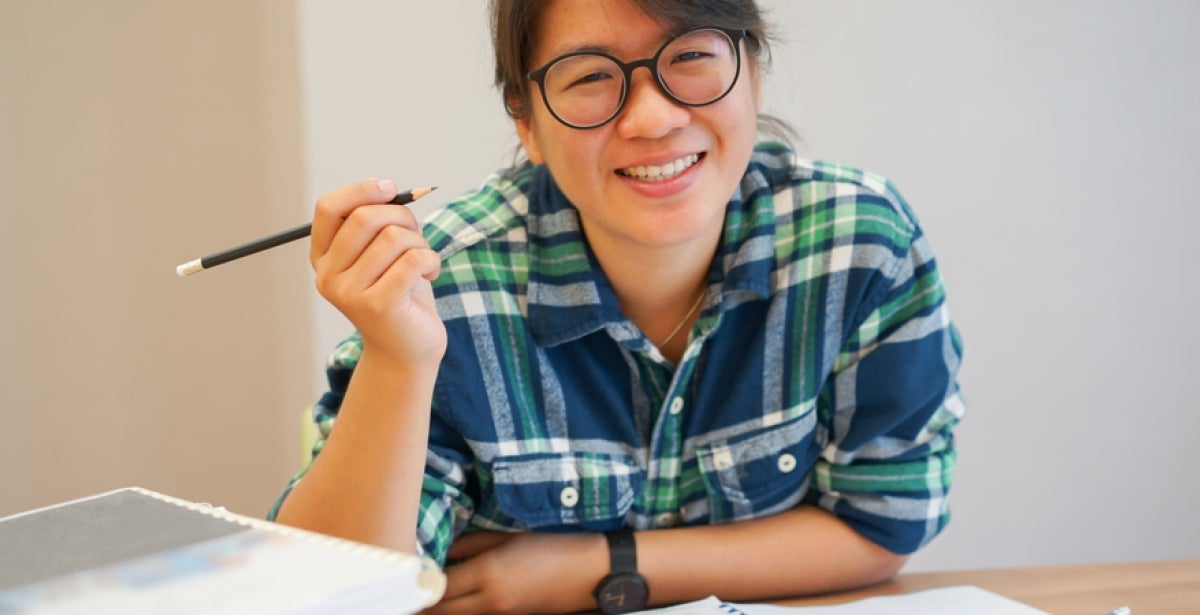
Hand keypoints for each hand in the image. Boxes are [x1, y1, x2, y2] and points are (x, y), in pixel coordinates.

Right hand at [310, 178, 445, 367]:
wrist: (407, 350)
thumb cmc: (400, 294)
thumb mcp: (384, 253)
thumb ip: (380, 223)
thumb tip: (388, 190)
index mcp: (323, 257)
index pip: (328, 208)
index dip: (361, 190)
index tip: (389, 189)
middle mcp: (327, 275)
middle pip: (364, 217)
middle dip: (402, 217)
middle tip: (416, 236)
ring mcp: (349, 293)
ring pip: (393, 238)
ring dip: (420, 243)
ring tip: (423, 262)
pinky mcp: (377, 305)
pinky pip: (413, 260)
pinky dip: (432, 260)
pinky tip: (431, 275)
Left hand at [423, 531, 606, 614]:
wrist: (589, 572)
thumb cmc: (552, 545)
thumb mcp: (509, 536)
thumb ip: (472, 544)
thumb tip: (443, 551)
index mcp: (487, 574)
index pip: (439, 586)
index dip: (420, 583)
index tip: (406, 573)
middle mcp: (490, 601)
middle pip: (442, 611)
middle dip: (424, 603)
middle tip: (408, 591)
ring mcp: (500, 614)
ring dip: (442, 607)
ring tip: (430, 595)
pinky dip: (462, 609)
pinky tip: (457, 599)